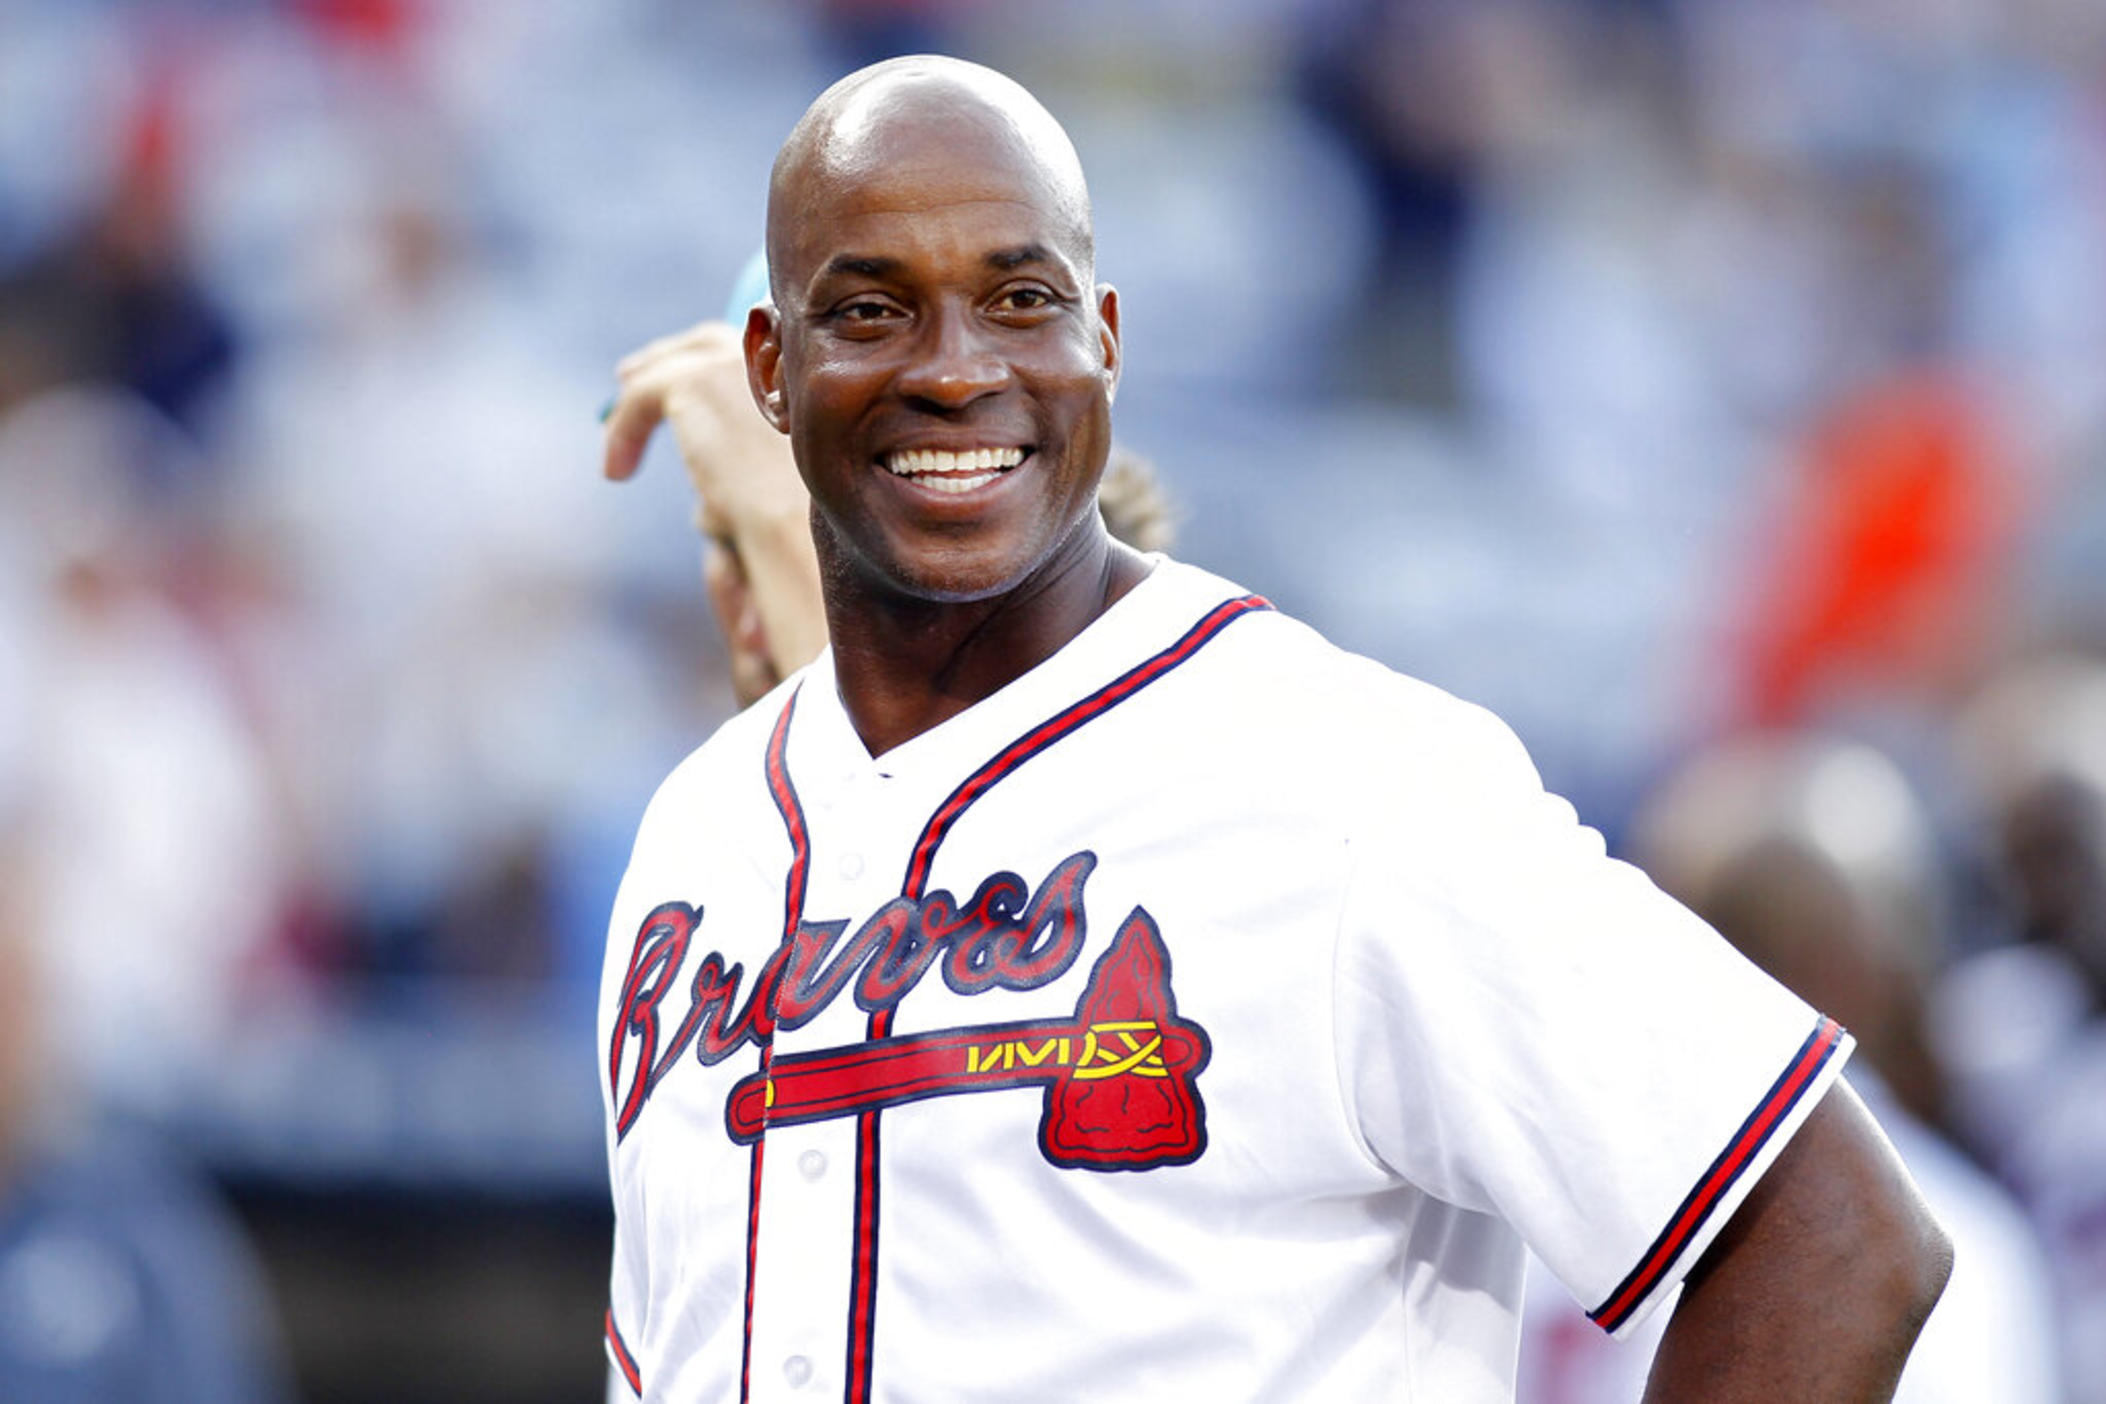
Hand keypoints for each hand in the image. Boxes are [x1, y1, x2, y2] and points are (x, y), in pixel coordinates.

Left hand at [603, 320, 828, 703]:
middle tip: (631, 381)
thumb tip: (715, 465)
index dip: (708, 366)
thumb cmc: (805, 518)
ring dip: (636, 404)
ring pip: (667, 369)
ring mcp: (733, 360)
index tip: (682, 383)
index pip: (745, 352)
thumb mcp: (793, 470)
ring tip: (617, 441)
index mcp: (800, 365)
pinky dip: (623, 434)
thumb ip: (759, 448)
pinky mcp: (695, 380)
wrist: (800, 520)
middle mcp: (770, 349)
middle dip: (666, 361)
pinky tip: (616, 472)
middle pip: (703, 344)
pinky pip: (641, 397)